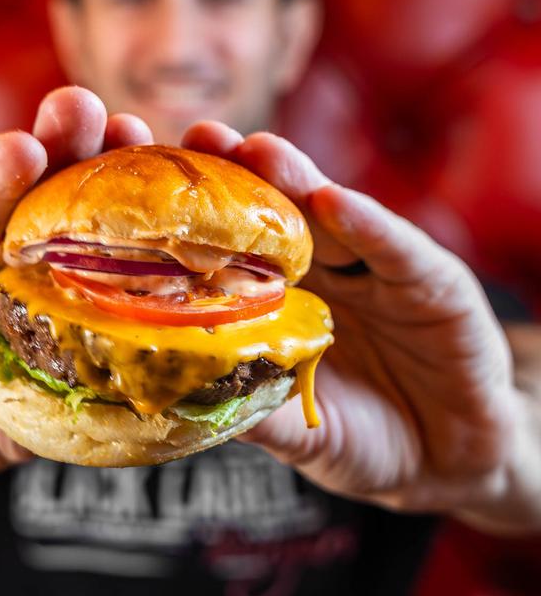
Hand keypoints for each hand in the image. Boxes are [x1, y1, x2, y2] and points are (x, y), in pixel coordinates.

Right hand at [0, 87, 151, 483]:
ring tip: (22, 149)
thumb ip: (77, 404)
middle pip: (53, 182)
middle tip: (98, 115)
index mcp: (63, 274)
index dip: (147, 183)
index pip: (114, 219)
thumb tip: (160, 409)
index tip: (193, 141)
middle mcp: (16, 242)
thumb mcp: (31, 417)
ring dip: (6, 162)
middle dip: (77, 143)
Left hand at [182, 121, 516, 518]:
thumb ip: (252, 410)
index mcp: (282, 299)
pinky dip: (369, 226)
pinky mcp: (435, 283)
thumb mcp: (296, 429)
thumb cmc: (359, 436)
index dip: (197, 217)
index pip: (236, 249)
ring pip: (332, 215)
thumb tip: (174, 398)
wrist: (446, 459)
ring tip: (257, 148)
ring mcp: (377, 271)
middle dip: (239, 173)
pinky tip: (335, 202)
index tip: (150, 182)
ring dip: (295, 179)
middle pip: (278, 215)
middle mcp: (324, 272)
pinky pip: (398, 251)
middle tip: (200, 136)